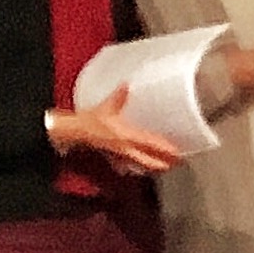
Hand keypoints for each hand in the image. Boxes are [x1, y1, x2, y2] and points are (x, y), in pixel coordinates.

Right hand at [53, 87, 182, 173]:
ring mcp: (121, 157)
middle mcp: (126, 149)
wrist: (73, 133)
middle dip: (166, 163)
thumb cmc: (88, 121)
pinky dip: (142, 166)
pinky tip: (147, 166)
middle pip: (151, 162)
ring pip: (143, 166)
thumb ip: (118, 97)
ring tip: (168, 165)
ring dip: (156, 167)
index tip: (178, 151)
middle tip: (179, 161)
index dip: (165, 149)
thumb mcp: (104, 107)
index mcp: (126, 136)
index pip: (150, 144)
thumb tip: (126, 85)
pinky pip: (133, 165)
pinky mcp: (116, 159)